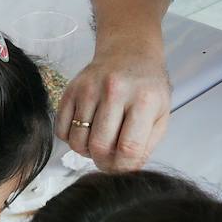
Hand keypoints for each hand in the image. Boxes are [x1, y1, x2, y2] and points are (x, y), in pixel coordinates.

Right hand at [57, 42, 171, 171]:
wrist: (129, 51)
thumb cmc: (148, 86)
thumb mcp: (160, 114)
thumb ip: (146, 145)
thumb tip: (125, 170)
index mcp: (144, 100)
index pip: (129, 148)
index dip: (123, 167)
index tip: (122, 168)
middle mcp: (115, 91)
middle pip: (100, 146)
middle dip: (103, 162)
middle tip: (108, 159)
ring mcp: (90, 89)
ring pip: (77, 140)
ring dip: (86, 151)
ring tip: (98, 142)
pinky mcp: (71, 88)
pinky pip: (61, 129)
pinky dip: (71, 138)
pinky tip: (85, 130)